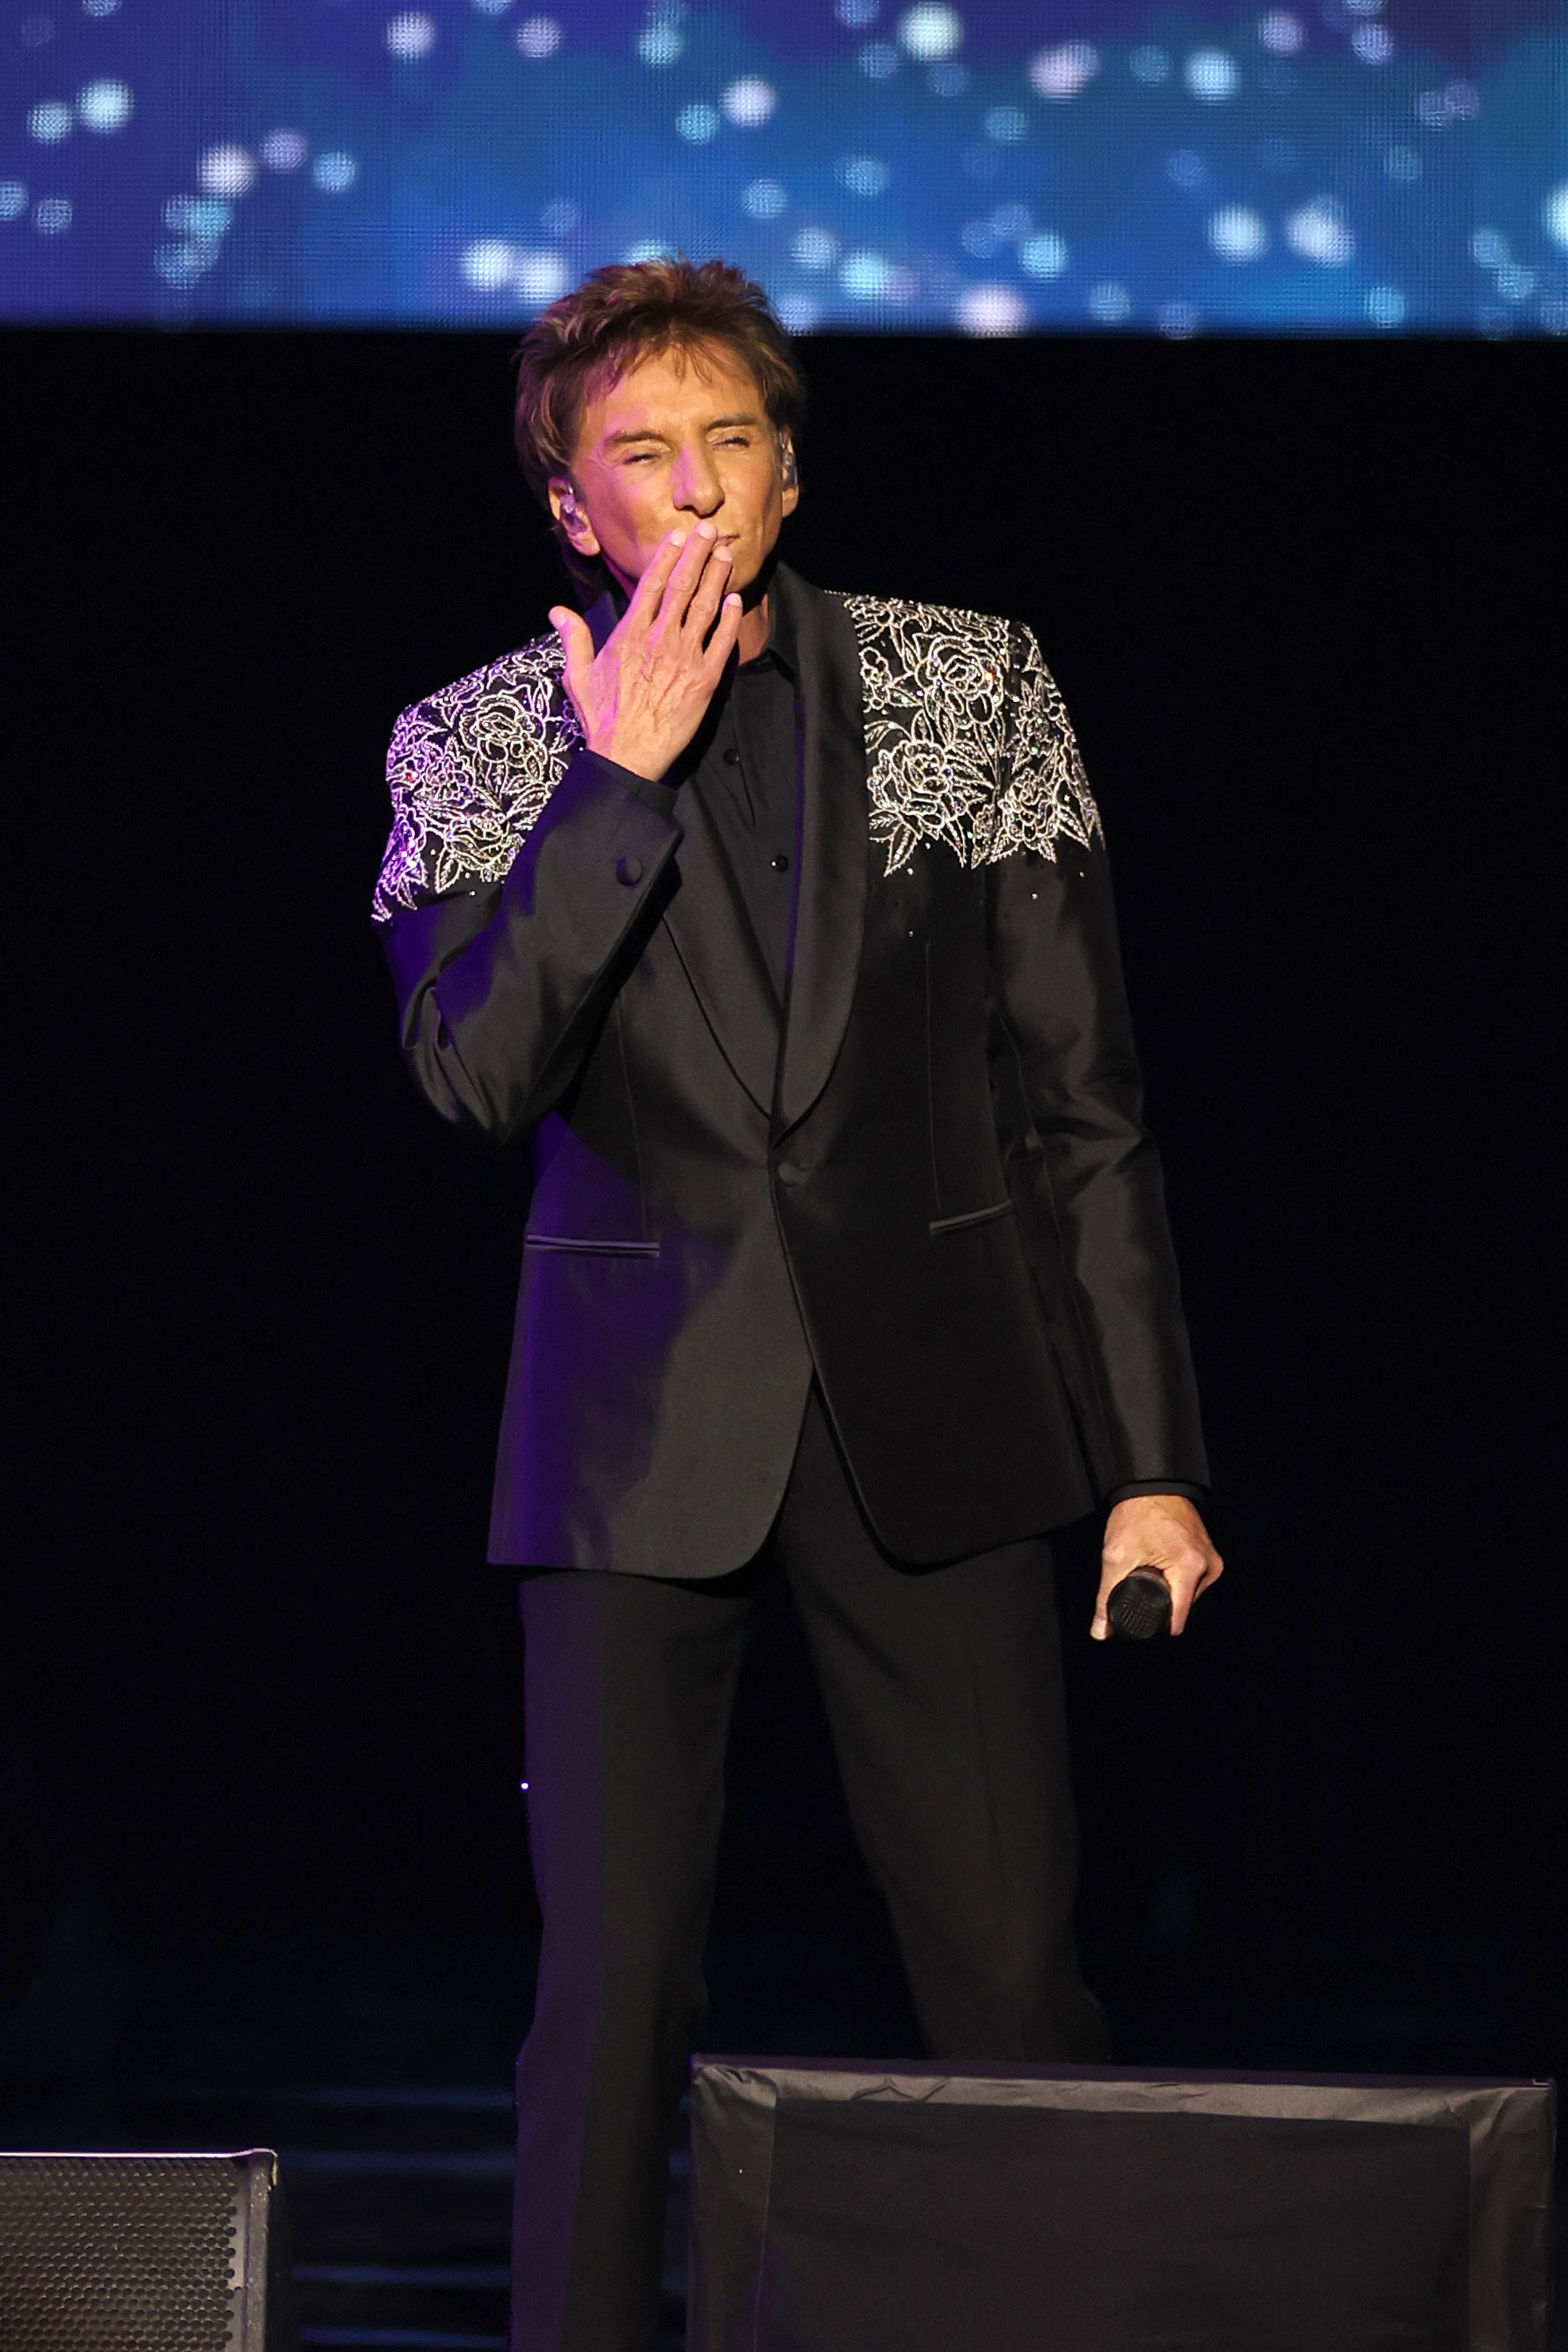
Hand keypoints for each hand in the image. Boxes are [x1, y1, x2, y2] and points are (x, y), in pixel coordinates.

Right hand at [549, 523, 743, 780]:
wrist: (627, 755)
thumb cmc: (602, 719)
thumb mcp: (578, 676)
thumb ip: (573, 639)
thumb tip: (556, 611)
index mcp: (629, 634)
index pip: (651, 585)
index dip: (666, 558)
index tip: (677, 538)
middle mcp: (658, 639)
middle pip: (682, 586)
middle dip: (697, 554)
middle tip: (709, 529)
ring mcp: (684, 658)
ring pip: (704, 607)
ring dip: (717, 577)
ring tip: (725, 553)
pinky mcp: (705, 680)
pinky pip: (721, 642)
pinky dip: (729, 619)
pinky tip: (735, 599)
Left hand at [1092, 1494, 1222, 1640]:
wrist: (1150, 1484)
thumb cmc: (1137, 1513)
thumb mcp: (1116, 1557)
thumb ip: (1106, 1597)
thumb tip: (1100, 1631)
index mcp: (1191, 1568)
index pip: (1178, 1620)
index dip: (1156, 1625)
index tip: (1141, 1616)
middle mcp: (1208, 1567)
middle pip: (1182, 1607)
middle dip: (1161, 1603)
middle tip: (1141, 1581)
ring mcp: (1211, 1560)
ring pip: (1187, 1595)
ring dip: (1169, 1590)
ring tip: (1151, 1568)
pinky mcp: (1209, 1554)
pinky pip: (1193, 1580)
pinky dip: (1177, 1578)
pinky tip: (1163, 1565)